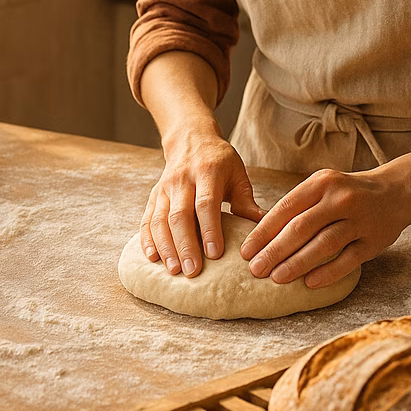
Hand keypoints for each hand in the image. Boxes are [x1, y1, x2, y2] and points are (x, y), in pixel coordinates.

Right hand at [140, 131, 263, 278]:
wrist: (191, 139)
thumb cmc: (220, 161)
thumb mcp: (237, 174)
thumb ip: (246, 202)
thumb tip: (264, 228)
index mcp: (207, 173)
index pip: (206, 204)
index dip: (210, 229)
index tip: (215, 254)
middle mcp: (182, 180)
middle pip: (180, 215)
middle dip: (185, 245)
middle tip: (192, 271)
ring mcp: (165, 188)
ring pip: (160, 219)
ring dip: (166, 246)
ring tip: (174, 270)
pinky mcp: (154, 195)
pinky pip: (146, 219)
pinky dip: (147, 239)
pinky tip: (152, 257)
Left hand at [238, 165, 410, 288]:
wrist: (396, 191)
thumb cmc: (348, 192)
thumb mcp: (324, 186)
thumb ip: (299, 204)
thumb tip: (262, 235)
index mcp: (322, 182)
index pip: (286, 208)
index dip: (263, 231)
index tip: (246, 250)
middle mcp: (340, 199)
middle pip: (301, 228)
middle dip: (274, 251)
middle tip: (255, 269)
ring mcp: (359, 220)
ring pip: (323, 245)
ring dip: (297, 263)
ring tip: (276, 278)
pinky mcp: (374, 241)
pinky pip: (347, 260)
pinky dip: (327, 273)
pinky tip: (309, 283)